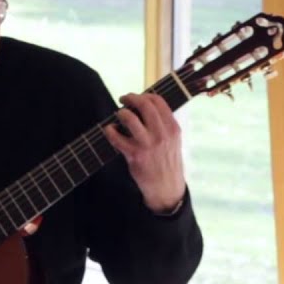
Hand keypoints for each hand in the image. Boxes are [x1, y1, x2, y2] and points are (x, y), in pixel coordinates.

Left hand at [104, 93, 186, 213]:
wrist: (166, 188)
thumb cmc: (167, 162)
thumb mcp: (174, 141)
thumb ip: (164, 124)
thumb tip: (146, 106)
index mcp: (173, 128)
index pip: (158, 101)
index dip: (145, 95)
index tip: (137, 98)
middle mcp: (162, 134)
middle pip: (144, 105)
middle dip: (131, 98)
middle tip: (123, 100)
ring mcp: (148, 144)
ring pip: (130, 118)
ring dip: (121, 113)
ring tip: (118, 114)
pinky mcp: (135, 155)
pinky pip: (117, 137)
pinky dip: (110, 130)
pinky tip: (110, 130)